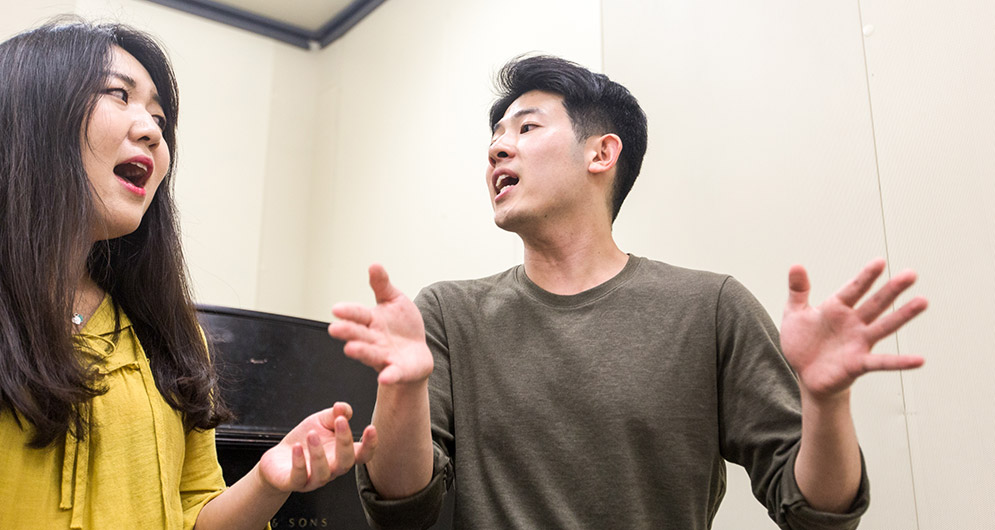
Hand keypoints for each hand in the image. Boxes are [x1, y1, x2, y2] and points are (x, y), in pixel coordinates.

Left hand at [257, 402, 375, 492]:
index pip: (363, 455)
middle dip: (345, 442)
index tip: (371, 428)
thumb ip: (335, 414)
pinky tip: (297, 447)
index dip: (370, 445)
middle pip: (345, 462)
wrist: (278, 458)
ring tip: (312, 434)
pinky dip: (299, 462)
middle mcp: (332, 469)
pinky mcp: (295, 482)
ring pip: (323, 472)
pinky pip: (299, 477)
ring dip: (319, 453)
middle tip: (341, 421)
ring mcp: (314, 478)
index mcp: (342, 455)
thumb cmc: (305, 440)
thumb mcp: (321, 421)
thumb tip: (343, 407)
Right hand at [328, 264, 433, 385]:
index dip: (348, 312)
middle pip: (359, 334)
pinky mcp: (398, 370)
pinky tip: (385, 377)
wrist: (417, 351)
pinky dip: (389, 375)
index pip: (358, 314)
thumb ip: (382, 285)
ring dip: (361, 351)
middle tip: (335, 328)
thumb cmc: (402, 325)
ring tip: (350, 348)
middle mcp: (374, 339)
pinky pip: (392, 373)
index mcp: (371, 320)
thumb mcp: (394, 300)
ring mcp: (384, 356)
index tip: (336, 309)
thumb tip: (374, 265)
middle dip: (348, 331)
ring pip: (371, 353)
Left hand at [780, 258, 926, 399]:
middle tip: (911, 274)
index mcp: (837, 308)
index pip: (854, 288)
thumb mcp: (794, 314)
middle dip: (892, 289)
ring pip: (884, 326)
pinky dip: (900, 362)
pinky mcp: (859, 363)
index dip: (866, 276)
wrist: (805, 374)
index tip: (880, 262)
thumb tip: (796, 266)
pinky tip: (919, 360)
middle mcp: (853, 323)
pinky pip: (882, 362)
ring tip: (922, 302)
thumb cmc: (803, 342)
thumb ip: (798, 290)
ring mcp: (859, 342)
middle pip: (876, 303)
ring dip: (903, 315)